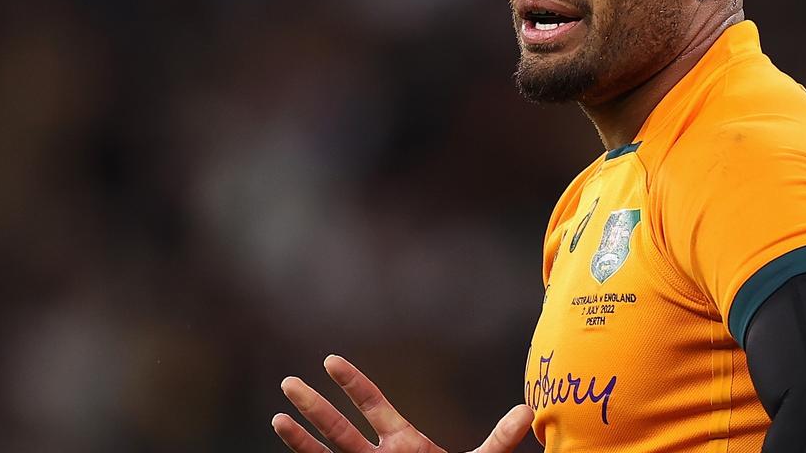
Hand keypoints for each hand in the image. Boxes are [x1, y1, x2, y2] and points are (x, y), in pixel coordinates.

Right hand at [273, 354, 534, 452]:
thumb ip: (501, 439)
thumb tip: (528, 410)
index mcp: (403, 444)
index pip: (372, 405)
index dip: (352, 384)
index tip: (330, 360)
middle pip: (339, 428)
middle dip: (314, 407)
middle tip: (288, 382)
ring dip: (300, 439)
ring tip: (277, 417)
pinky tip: (284, 446)